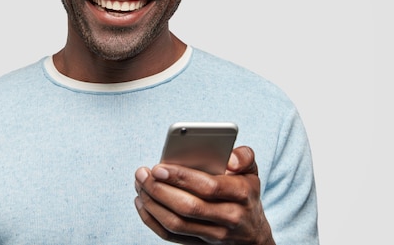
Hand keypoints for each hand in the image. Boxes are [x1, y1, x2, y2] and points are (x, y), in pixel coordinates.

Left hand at [134, 146, 274, 244]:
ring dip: (152, 204)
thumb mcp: (252, 172)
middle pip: (188, 207)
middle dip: (159, 189)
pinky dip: (152, 220)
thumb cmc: (246, 194)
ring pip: (176, 223)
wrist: (253, 235)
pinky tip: (142, 203)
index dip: (181, 177)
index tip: (159, 167)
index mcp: (241, 194)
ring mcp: (214, 235)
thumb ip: (244, 156)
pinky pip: (170, 236)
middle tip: (142, 174)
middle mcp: (229, 217)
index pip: (208, 187)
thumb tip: (230, 158)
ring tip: (140, 185)